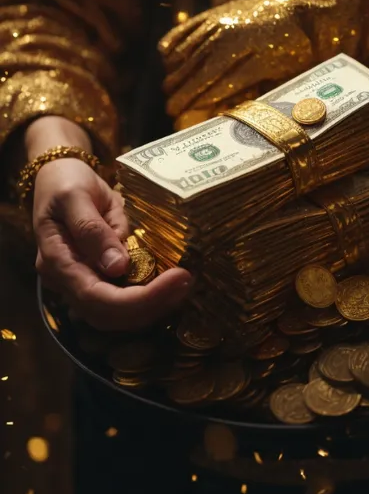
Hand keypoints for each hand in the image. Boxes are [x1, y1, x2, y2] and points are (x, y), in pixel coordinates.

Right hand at [33, 158, 191, 330]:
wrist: (58, 177)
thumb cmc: (64, 182)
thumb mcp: (75, 196)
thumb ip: (92, 230)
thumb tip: (118, 267)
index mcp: (56, 262)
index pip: (96, 297)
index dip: (139, 298)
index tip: (177, 278)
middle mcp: (64, 282)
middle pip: (107, 314)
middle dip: (151, 305)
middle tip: (187, 282)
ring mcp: (79, 283)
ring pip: (115, 316)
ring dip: (152, 307)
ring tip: (184, 285)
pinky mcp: (96, 280)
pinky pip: (121, 300)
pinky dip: (147, 298)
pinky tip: (171, 284)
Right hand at [159, 0, 311, 117]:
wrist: (296, 8)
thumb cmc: (294, 50)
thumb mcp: (286, 73)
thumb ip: (262, 90)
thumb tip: (234, 113)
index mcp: (261, 56)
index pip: (226, 83)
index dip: (204, 100)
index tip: (187, 114)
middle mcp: (239, 37)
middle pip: (205, 68)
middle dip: (185, 91)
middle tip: (169, 109)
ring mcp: (226, 22)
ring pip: (194, 49)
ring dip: (177, 71)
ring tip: (166, 89)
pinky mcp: (218, 12)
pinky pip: (191, 27)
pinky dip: (176, 40)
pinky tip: (165, 56)